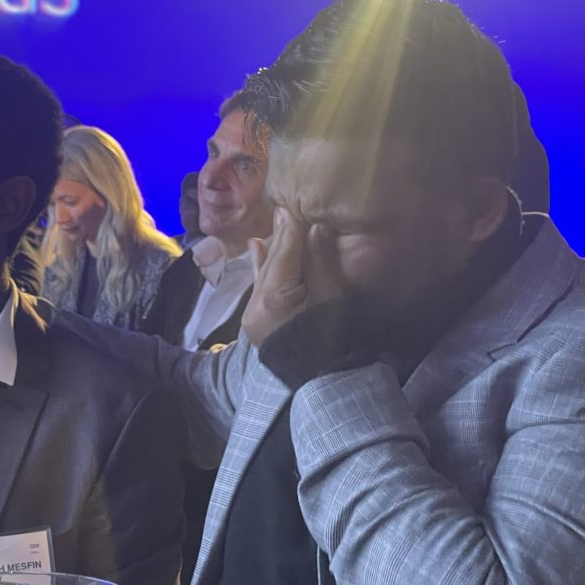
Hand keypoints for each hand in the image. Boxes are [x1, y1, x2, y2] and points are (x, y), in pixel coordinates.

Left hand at [244, 205, 351, 347]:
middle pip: (272, 262)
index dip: (291, 227)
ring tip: (265, 228)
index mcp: (274, 298)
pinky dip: (262, 269)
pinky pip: (259, 288)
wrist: (323, 380)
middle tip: (284, 209)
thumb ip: (319, 260)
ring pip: (263, 274)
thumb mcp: (330, 296)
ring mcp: (251, 315)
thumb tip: (314, 226)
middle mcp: (255, 305)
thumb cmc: (333, 338)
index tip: (293, 204)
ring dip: (270, 251)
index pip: (285, 253)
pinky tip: (256, 248)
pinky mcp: (254, 322)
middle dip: (281, 237)